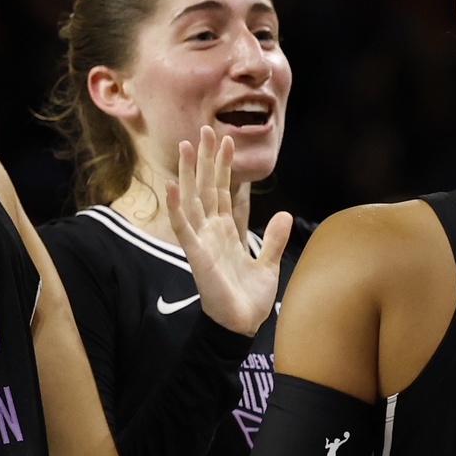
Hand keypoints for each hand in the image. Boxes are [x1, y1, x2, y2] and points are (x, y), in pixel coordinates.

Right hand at [164, 127, 291, 335]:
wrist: (241, 326)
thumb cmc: (248, 299)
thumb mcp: (268, 264)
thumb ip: (272, 239)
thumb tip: (282, 215)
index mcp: (226, 231)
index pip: (223, 191)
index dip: (223, 166)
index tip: (226, 139)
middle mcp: (211, 232)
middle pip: (206, 187)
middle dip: (205, 159)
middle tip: (204, 128)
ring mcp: (202, 241)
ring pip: (192, 200)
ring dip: (187, 173)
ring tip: (185, 145)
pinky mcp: (196, 256)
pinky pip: (184, 227)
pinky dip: (178, 207)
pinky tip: (173, 185)